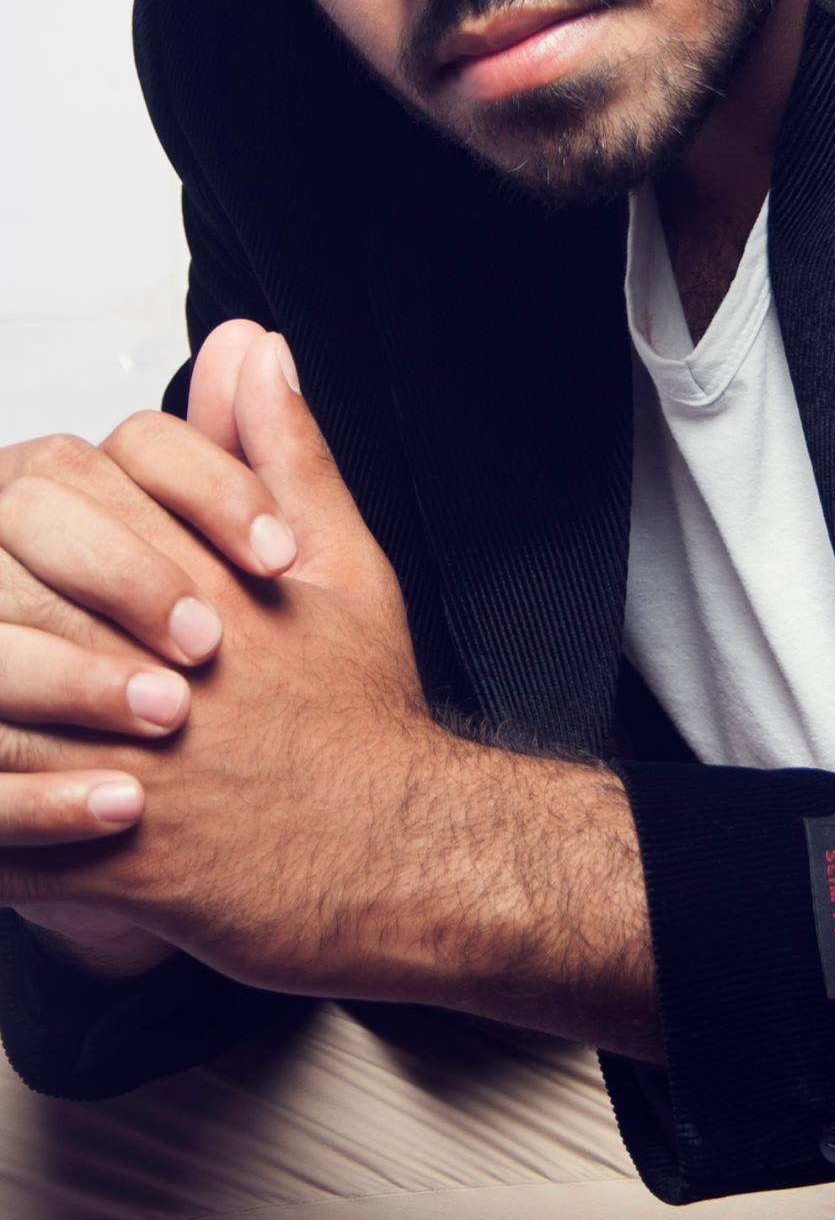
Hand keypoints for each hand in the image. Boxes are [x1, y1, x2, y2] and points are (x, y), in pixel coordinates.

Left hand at [0, 323, 449, 1000]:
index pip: (77, 492)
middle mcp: (157, 668)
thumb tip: (254, 352)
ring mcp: (135, 768)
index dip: (51, 505)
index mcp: (202, 586)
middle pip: (8, 592)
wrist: (409, 857)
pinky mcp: (119, 867)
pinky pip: (14, 839)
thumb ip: (286, 456)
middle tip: (2, 603)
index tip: (48, 529)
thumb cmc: (367, 718)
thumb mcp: (345, 565)